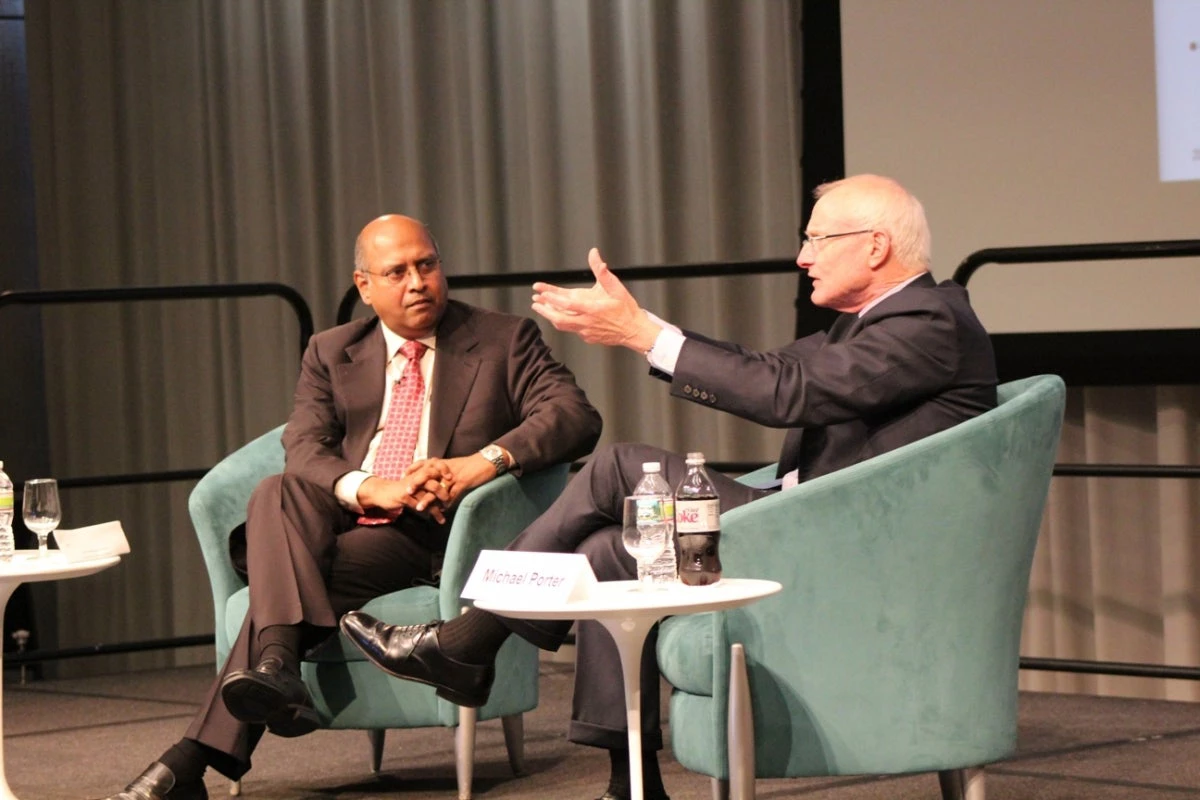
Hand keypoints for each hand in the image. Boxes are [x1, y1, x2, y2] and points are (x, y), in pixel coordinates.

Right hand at [357, 462, 452, 524]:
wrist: (382, 492)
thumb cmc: (401, 488)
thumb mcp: (415, 482)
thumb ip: (428, 482)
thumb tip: (446, 486)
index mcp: (419, 472)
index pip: (434, 465)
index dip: (443, 469)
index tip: (451, 479)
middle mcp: (416, 478)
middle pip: (433, 481)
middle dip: (443, 491)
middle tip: (450, 499)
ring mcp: (410, 487)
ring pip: (428, 495)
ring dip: (438, 505)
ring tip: (446, 511)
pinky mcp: (405, 497)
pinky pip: (421, 505)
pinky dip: (432, 513)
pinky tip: (440, 519)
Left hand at [405, 454, 503, 507]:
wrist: (487, 461)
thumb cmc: (472, 463)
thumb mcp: (456, 464)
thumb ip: (445, 470)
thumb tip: (437, 478)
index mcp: (443, 463)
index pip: (424, 463)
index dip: (413, 469)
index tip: (403, 476)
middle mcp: (446, 469)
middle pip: (427, 474)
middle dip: (416, 483)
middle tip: (407, 491)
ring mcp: (454, 476)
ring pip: (437, 488)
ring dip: (428, 499)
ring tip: (419, 507)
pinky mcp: (463, 483)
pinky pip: (452, 495)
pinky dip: (446, 504)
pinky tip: (442, 511)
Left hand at [531, 248, 660, 351]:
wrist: (634, 331)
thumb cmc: (626, 309)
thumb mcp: (616, 287)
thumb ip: (602, 271)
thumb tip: (594, 253)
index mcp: (592, 309)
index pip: (567, 305)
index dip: (553, 299)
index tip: (542, 294)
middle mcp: (587, 322)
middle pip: (559, 319)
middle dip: (545, 311)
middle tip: (534, 303)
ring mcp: (586, 332)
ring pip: (563, 326)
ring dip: (551, 317)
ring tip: (542, 308)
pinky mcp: (587, 337)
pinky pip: (572, 330)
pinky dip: (563, 322)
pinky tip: (559, 316)